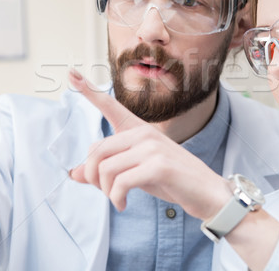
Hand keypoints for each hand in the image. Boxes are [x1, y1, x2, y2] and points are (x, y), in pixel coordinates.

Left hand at [67, 69, 230, 219]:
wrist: (207, 193)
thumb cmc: (171, 181)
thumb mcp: (135, 174)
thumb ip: (106, 171)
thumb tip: (73, 173)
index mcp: (139, 131)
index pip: (111, 106)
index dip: (89, 91)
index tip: (71, 74)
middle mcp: (144, 133)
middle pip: (97, 150)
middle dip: (92, 176)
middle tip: (104, 192)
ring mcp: (152, 148)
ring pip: (105, 168)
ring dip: (105, 191)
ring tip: (117, 199)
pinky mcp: (158, 166)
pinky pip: (120, 183)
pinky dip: (116, 198)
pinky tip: (123, 204)